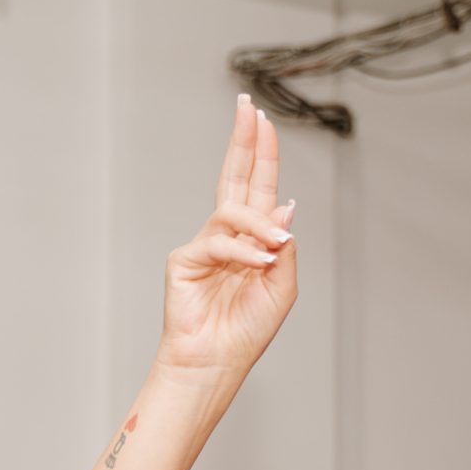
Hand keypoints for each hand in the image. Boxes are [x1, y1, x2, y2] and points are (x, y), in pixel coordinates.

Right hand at [157, 96, 298, 377]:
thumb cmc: (246, 332)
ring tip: (273, 247)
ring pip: (232, 211)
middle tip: (247, 106)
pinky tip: (257, 263)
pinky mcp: (185, 259)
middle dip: (243, 141)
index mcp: (250, 240)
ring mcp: (203, 245)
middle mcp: (226, 236)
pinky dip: (242, 251)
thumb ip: (283, 247)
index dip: (261, 153)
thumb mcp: (282, 287)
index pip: (257, 187)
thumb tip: (285, 207)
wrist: (217, 363)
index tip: (263, 119)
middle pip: (234, 177)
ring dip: (258, 223)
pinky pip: (217, 241)